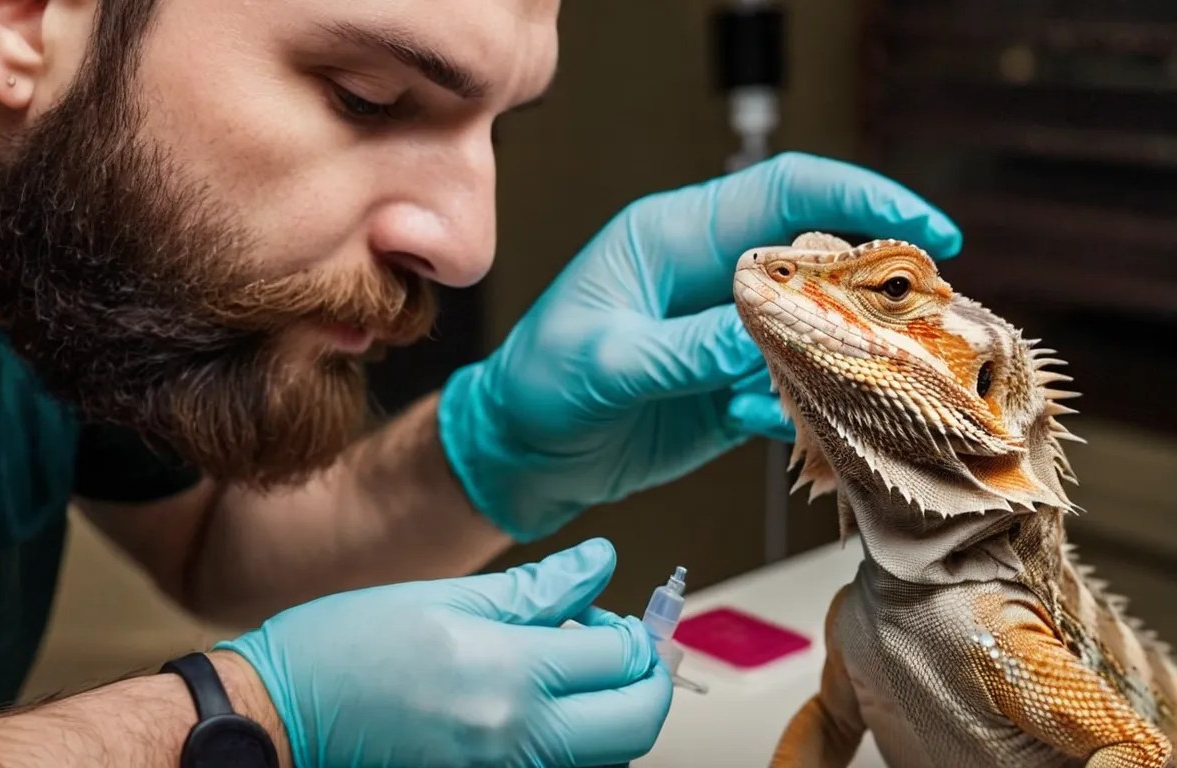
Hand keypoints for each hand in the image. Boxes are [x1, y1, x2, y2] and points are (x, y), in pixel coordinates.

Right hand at [215, 538, 668, 767]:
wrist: (277, 717)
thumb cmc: (344, 650)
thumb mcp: (445, 597)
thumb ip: (537, 588)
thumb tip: (601, 561)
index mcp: (510, 674)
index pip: (623, 658)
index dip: (633, 630)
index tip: (614, 613)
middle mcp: (517, 739)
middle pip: (636, 722)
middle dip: (643, 679)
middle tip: (617, 646)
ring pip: (608, 756)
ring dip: (612, 713)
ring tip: (571, 671)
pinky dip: (574, 743)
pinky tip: (540, 705)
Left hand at [438, 151, 961, 540]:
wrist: (520, 455)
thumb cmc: (539, 386)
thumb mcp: (603, 362)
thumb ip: (685, 350)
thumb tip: (766, 336)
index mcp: (676, 238)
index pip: (784, 192)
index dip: (861, 199)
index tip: (926, 232)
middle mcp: (712, 277)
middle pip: (819, 260)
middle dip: (872, 291)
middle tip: (916, 329)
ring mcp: (728, 333)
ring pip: (819, 329)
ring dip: (842, 361)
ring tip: (847, 391)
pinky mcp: (734, 385)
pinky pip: (796, 387)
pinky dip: (802, 409)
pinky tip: (761, 425)